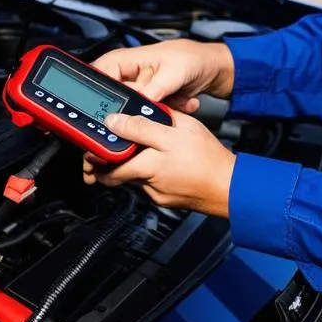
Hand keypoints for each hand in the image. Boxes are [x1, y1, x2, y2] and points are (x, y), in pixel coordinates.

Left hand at [82, 110, 234, 216]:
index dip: (95, 159)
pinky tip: (164, 162)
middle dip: (109, 165)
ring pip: (136, 178)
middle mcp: (147, 184)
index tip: (91, 150)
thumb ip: (143, 125)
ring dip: (135, 166)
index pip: (107, 167)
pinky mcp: (167, 200)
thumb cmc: (208, 159)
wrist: (230, 186)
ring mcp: (157, 194)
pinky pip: (152, 184)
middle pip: (118, 174)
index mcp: (146, 165)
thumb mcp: (176, 129)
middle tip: (104, 155)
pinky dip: (152, 173)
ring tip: (146, 151)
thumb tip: (116, 121)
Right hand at [89, 40, 233, 114]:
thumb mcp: (173, 72)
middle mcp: (126, 77)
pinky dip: (167, 113)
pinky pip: (149, 117)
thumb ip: (155, 89)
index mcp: (122, 61)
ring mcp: (138, 92)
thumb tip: (141, 103)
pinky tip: (182, 100)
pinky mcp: (149, 104)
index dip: (99, 98)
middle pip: (113, 102)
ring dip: (157, 112)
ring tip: (176, 99)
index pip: (97, 80)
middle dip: (136, 110)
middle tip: (154, 108)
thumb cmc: (190, 58)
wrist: (209, 68)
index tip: (113, 113)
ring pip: (133, 113)